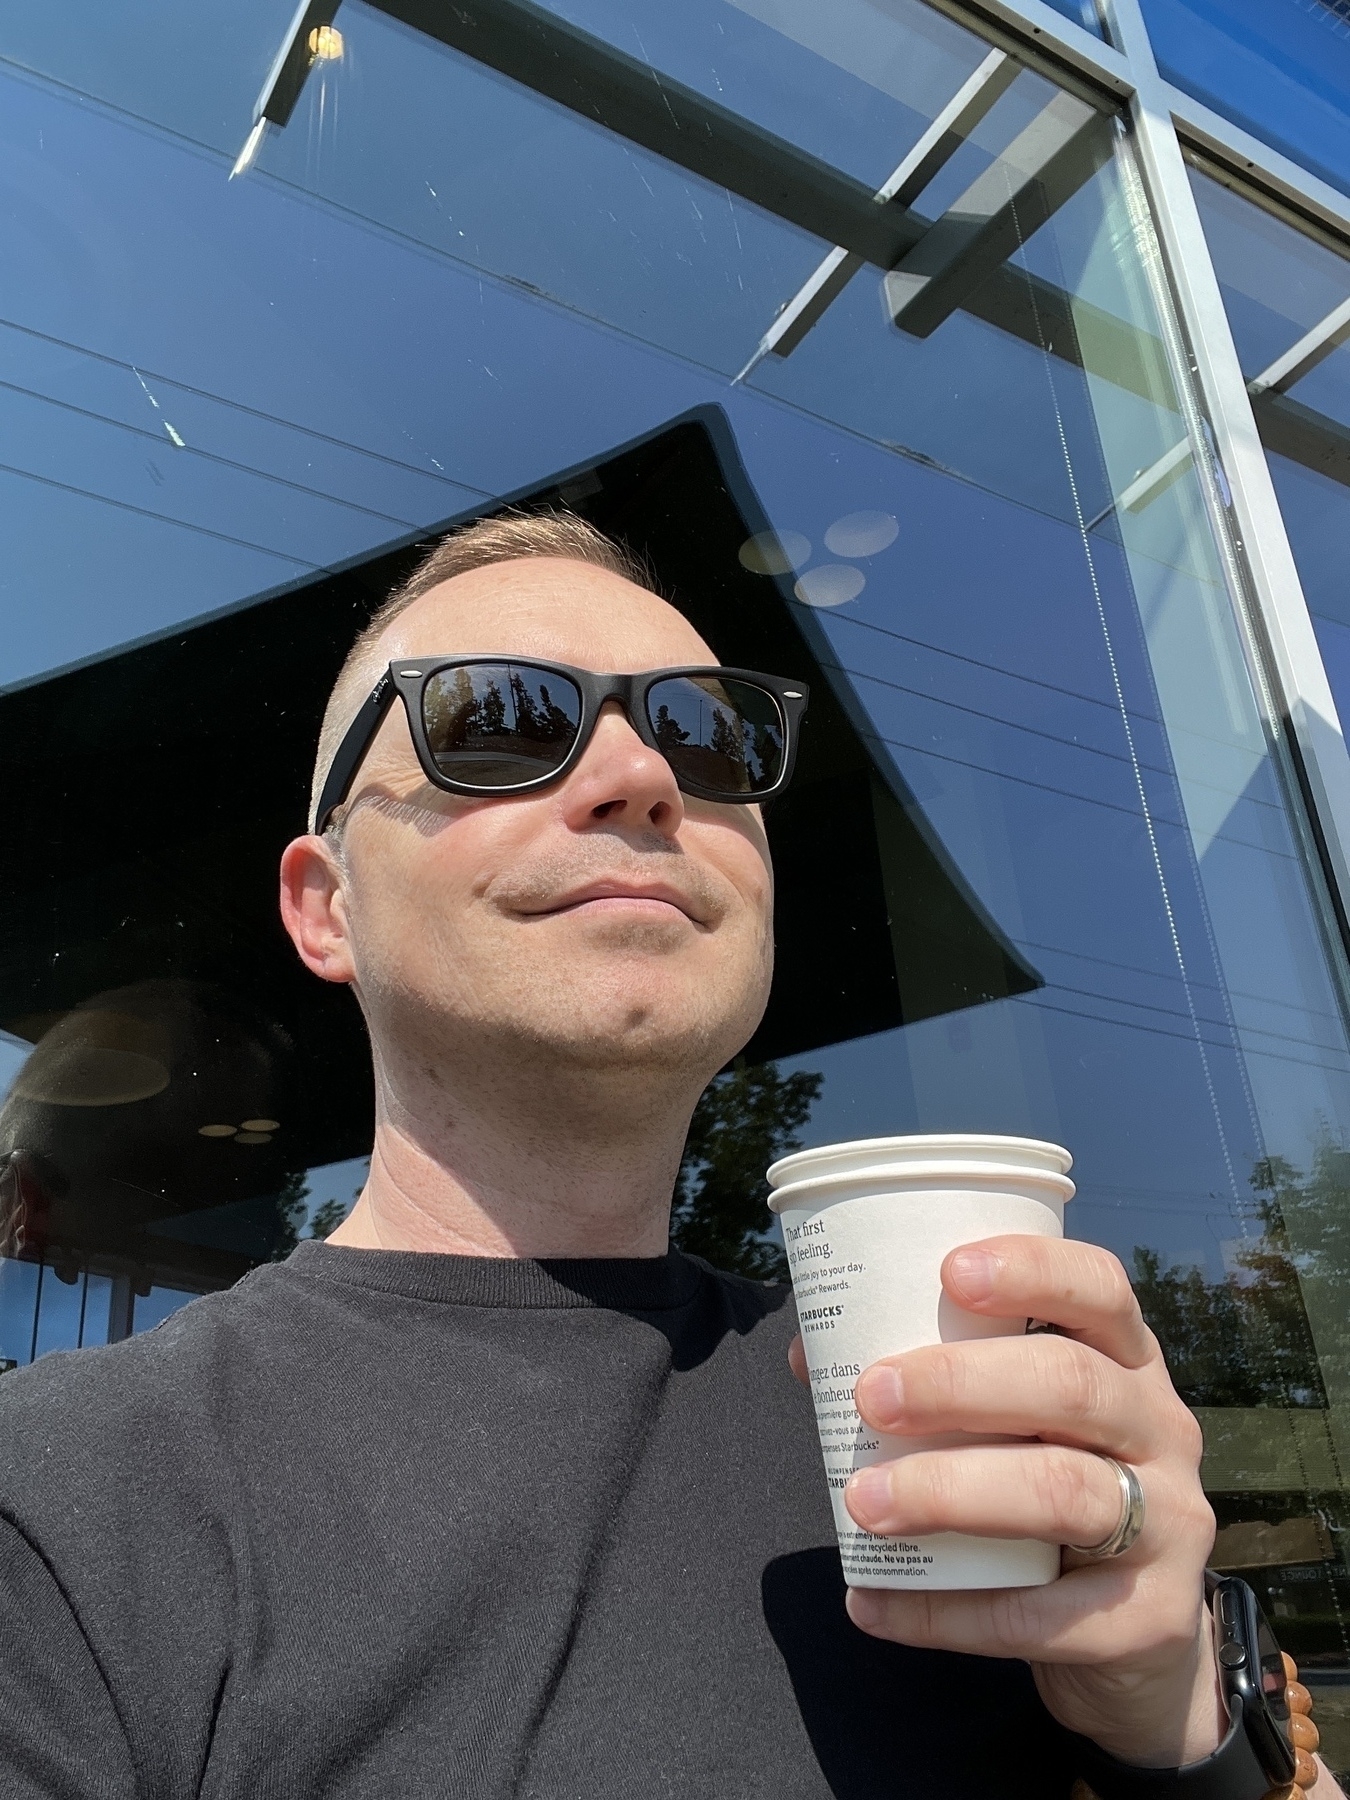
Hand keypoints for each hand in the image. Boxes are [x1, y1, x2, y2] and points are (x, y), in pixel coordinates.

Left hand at [789, 1233, 1222, 1767]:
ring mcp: (1168, 1525)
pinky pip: (1042, 1615)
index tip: (950, 1273)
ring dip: (949, 1491)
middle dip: (962, 1384)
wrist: (1139, 1643)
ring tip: (862, 1501)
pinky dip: (946, 1611)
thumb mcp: (1021, 1424)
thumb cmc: (1051, 1490)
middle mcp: (1161, 1429)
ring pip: (1064, 1492)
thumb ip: (936, 1383)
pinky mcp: (1151, 1620)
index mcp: (1126, 1361)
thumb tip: (810, 1354)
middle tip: (872, 1396)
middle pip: (1072, 1385)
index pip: (1100, 1289)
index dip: (1033, 1270)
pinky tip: (872, 1602)